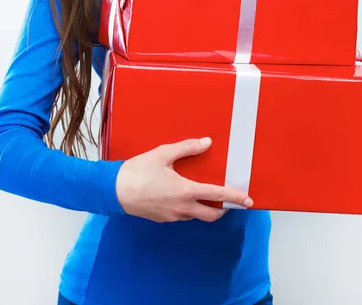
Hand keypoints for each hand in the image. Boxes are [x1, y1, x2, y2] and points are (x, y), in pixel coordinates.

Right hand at [115, 137, 252, 222]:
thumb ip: (187, 148)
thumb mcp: (163, 154)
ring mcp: (173, 216)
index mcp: (186, 191)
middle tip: (230, 201)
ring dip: (206, 208)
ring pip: (197, 216)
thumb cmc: (137, 172)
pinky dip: (190, 208)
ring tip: (206, 194)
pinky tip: (184, 196)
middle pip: (212, 214)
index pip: (218, 195)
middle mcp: (182, 208)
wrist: (114, 191)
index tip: (248, 200)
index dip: (235, 197)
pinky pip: (183, 216)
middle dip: (224, 209)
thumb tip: (206, 143)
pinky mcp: (163, 219)